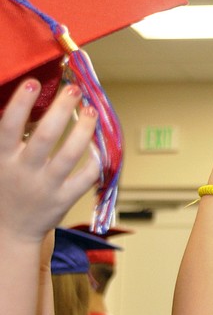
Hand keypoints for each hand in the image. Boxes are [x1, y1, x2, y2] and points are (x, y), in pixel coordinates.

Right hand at [0, 80, 98, 242]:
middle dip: (61, 109)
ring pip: (70, 154)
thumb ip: (11, 138)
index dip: (21, 103)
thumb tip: (35, 103)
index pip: (8, 126)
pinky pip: (86, 177)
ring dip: (84, 129)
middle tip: (74, 90)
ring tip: (91, 111)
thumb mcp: (0, 161)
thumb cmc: (6, 187)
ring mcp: (45, 186)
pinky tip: (100, 144)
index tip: (34, 82)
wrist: (10, 231)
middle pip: (45, 136)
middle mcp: (23, 171)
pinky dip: (96, 160)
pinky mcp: (64, 200)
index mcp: (2, 158)